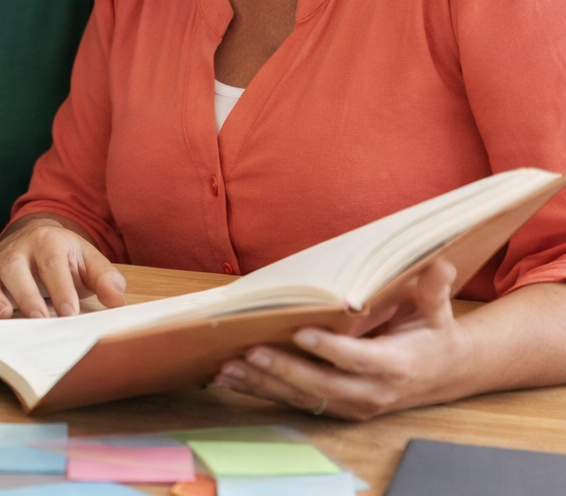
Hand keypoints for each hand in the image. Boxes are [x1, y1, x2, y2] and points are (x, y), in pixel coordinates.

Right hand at [0, 216, 126, 319]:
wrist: (42, 243)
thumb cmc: (67, 259)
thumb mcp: (90, 263)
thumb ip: (106, 279)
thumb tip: (116, 300)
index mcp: (48, 241)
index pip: (52, 262)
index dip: (61, 288)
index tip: (70, 313)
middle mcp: (18, 251)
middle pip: (15, 267)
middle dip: (26, 294)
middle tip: (39, 319)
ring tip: (4, 317)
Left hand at [211, 260, 470, 419]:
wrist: (444, 374)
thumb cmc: (433, 336)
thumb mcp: (437, 312)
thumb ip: (433, 290)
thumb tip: (439, 264)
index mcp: (395, 365)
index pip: (357, 359)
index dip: (329, 348)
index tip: (300, 332)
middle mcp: (372, 391)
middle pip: (322, 384)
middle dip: (284, 368)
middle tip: (250, 350)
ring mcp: (353, 404)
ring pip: (302, 396)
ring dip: (263, 383)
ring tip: (227, 368)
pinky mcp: (337, 408)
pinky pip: (295, 401)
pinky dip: (261, 391)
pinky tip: (230, 380)